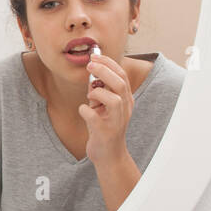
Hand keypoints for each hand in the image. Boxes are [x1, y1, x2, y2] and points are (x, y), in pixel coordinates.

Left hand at [79, 52, 131, 166]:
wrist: (109, 155)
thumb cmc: (104, 127)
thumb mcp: (104, 106)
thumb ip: (100, 90)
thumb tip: (91, 71)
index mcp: (126, 100)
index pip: (122, 75)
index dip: (109, 63)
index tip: (95, 56)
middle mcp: (125, 109)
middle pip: (120, 83)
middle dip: (104, 71)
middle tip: (89, 65)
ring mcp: (117, 122)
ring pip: (114, 99)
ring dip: (98, 92)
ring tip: (89, 94)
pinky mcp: (106, 133)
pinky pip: (93, 117)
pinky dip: (85, 110)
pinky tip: (83, 110)